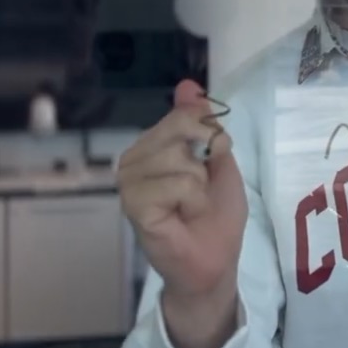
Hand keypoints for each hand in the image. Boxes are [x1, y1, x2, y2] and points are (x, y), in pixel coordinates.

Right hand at [118, 79, 247, 347]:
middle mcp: (134, 159)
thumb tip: (187, 84)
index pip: (183, 114)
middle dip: (204, 160)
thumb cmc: (216, 214)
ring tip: (190, 206)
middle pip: (178, 129)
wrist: (214, 262)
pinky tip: (181, 216)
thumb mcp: (218, 161)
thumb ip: (203, 124)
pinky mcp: (133, 205)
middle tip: (200, 191)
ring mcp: (129, 182)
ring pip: (178, 156)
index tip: (212, 161)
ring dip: (199, 185)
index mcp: (153, 145)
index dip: (209, 134)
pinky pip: (175, 183)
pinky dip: (191, 200)